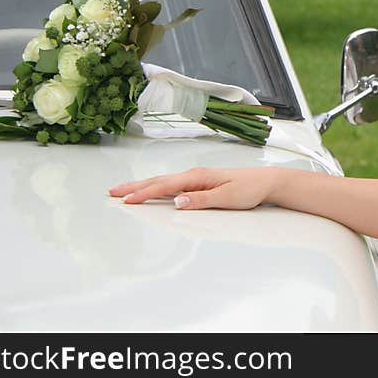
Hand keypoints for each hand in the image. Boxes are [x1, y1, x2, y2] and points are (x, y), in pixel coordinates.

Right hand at [108, 166, 271, 209]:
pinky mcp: (200, 184)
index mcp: (198, 177)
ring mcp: (196, 179)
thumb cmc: (249, 188)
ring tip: (124, 190)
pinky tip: (151, 192)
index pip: (165, 186)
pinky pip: (172, 186)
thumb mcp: (226, 197)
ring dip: (143, 186)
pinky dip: (157, 188)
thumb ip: (201, 200)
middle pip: (159, 181)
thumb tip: (177, 201)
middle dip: (135, 186)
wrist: (266, 182)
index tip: (125, 200)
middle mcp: (194, 176)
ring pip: (163, 183)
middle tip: (112, 192)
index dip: (144, 193)